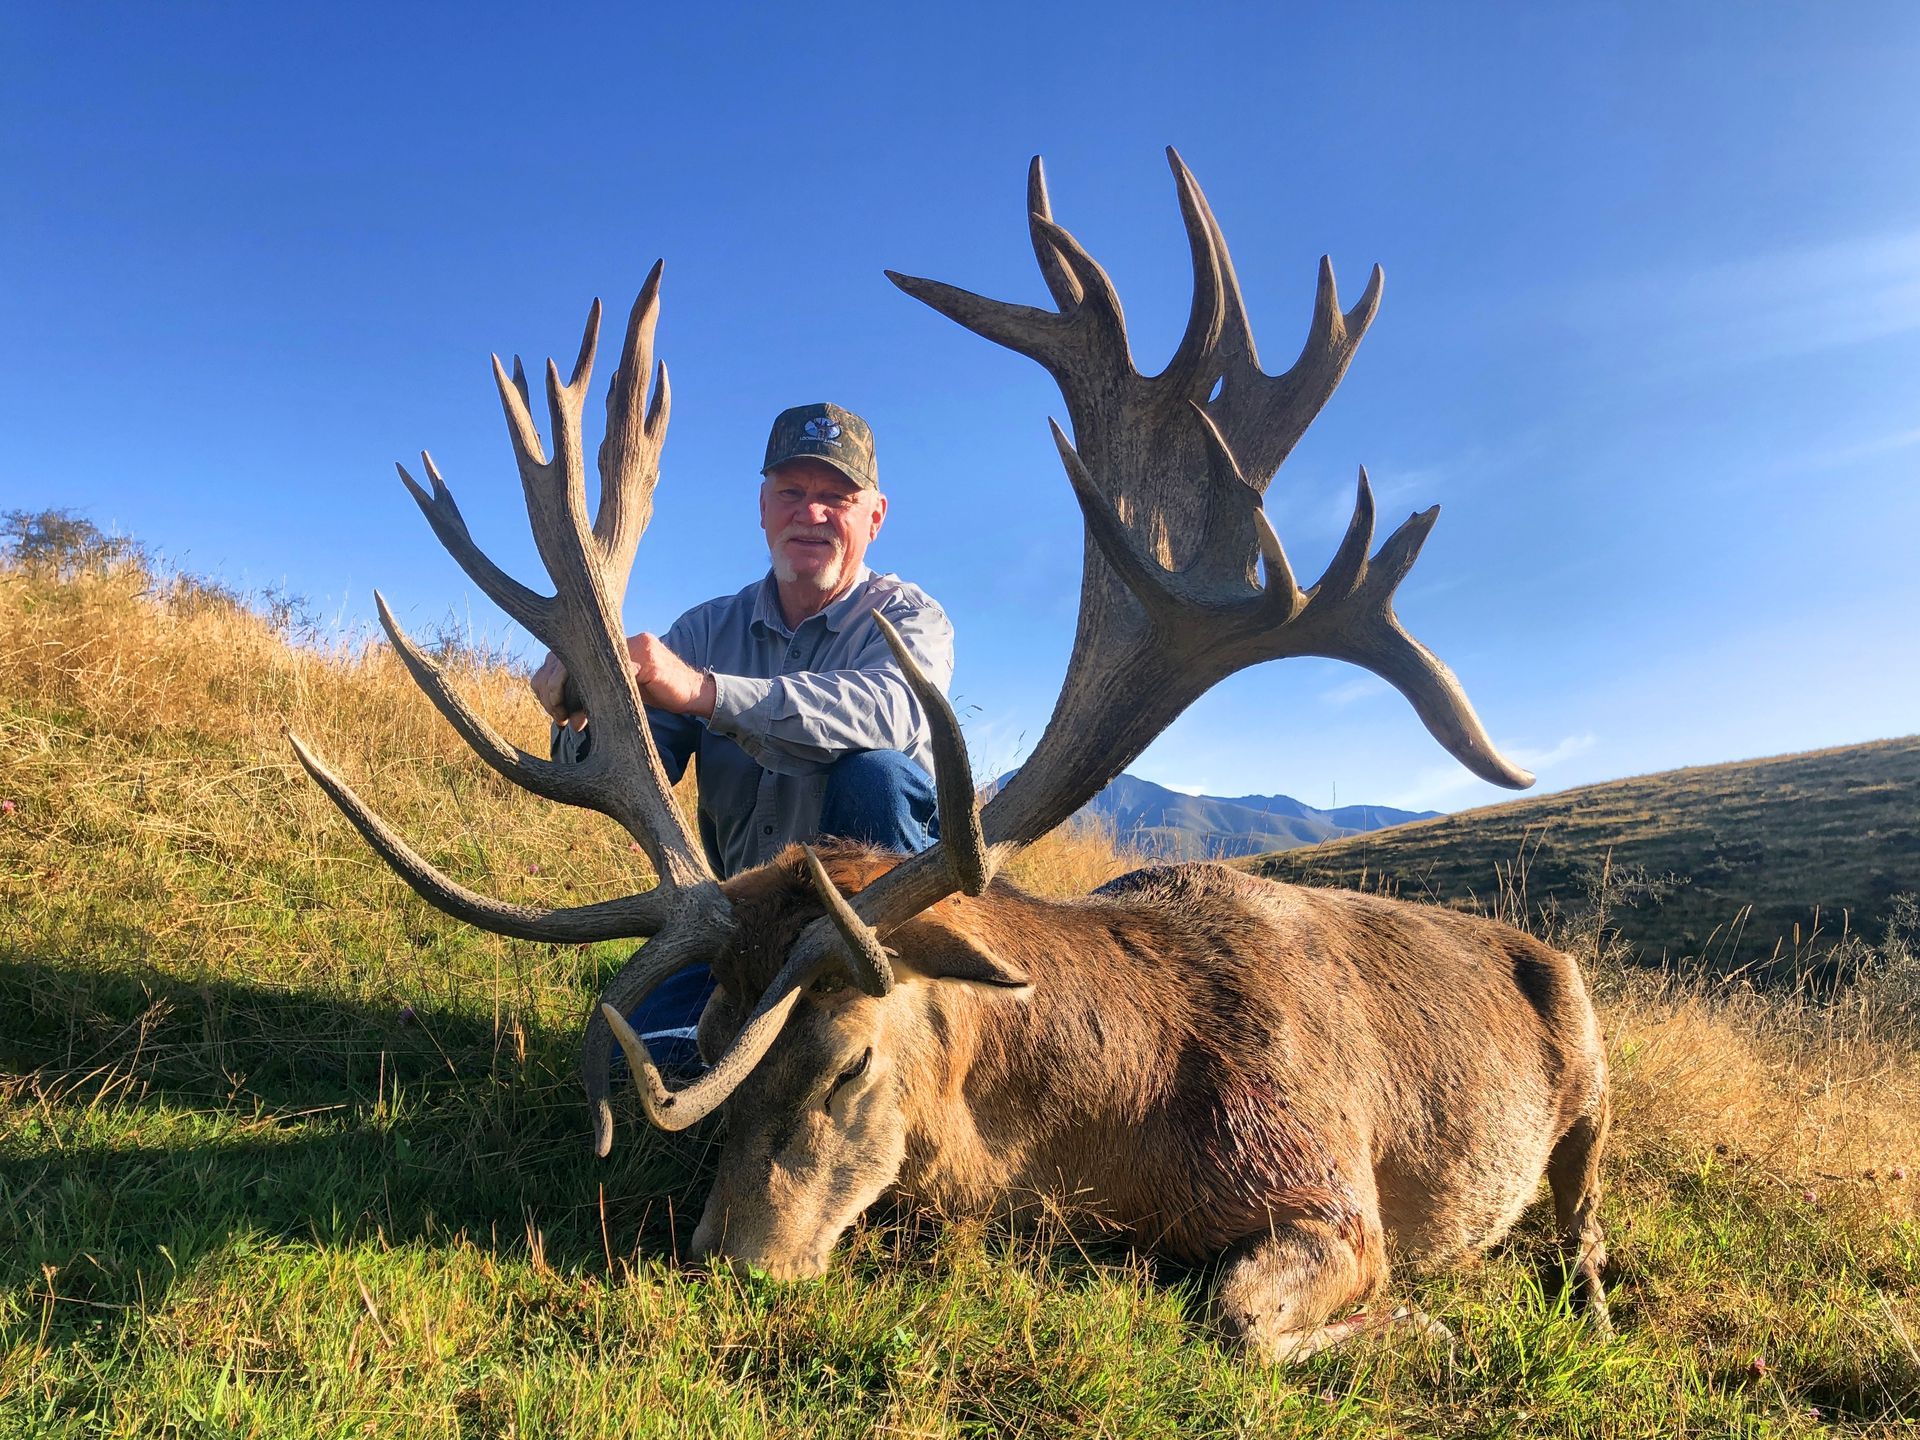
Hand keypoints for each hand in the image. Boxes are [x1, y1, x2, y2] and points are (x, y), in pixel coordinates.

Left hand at [529, 635, 716, 724]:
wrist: (695, 693)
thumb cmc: (658, 692)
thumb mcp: (621, 689)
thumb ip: (596, 687)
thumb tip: (563, 707)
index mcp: (611, 641)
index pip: (568, 652)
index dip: (552, 680)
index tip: (552, 708)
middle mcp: (622, 638)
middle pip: (572, 657)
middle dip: (557, 690)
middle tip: (560, 718)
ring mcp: (637, 647)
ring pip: (589, 667)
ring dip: (575, 696)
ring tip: (573, 721)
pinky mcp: (651, 661)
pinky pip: (616, 678)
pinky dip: (598, 700)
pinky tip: (587, 718)